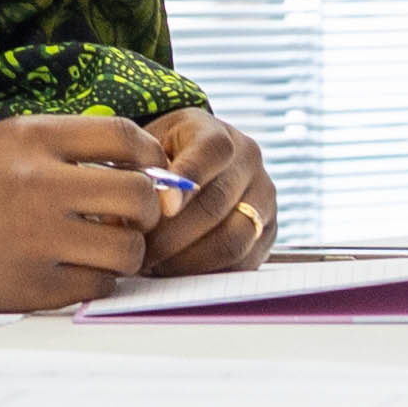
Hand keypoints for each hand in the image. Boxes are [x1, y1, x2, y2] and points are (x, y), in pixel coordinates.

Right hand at [0, 115, 178, 309]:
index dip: (152, 159)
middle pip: (139, 196)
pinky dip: (91, 282)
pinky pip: (95, 287)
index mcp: (30, 138)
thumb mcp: (0, 146)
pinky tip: (67, 272)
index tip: (150, 176)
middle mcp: (36, 182)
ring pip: (126, 249)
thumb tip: (144, 176)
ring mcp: (33, 236)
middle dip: (146, 213)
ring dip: (123, 254)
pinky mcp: (27, 285)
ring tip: (97, 251)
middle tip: (127, 222)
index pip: (126, 138)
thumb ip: (65, 153)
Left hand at [133, 105, 275, 276]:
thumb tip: (142, 210)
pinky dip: (205, 273)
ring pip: (232, 240)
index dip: (186, 178)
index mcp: (217, 133)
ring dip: (187, 260)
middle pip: (216, 204)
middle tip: (139, 252)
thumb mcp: (147, 151)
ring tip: (154, 265)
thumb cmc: (160, 160)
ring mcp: (264, 197)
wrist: (192, 170)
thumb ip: (142, 172)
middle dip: (172, 235)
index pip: (211, 150)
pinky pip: (241, 263)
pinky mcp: (268, 232)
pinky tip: (176, 271)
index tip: (162, 206)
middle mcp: (249, 161)